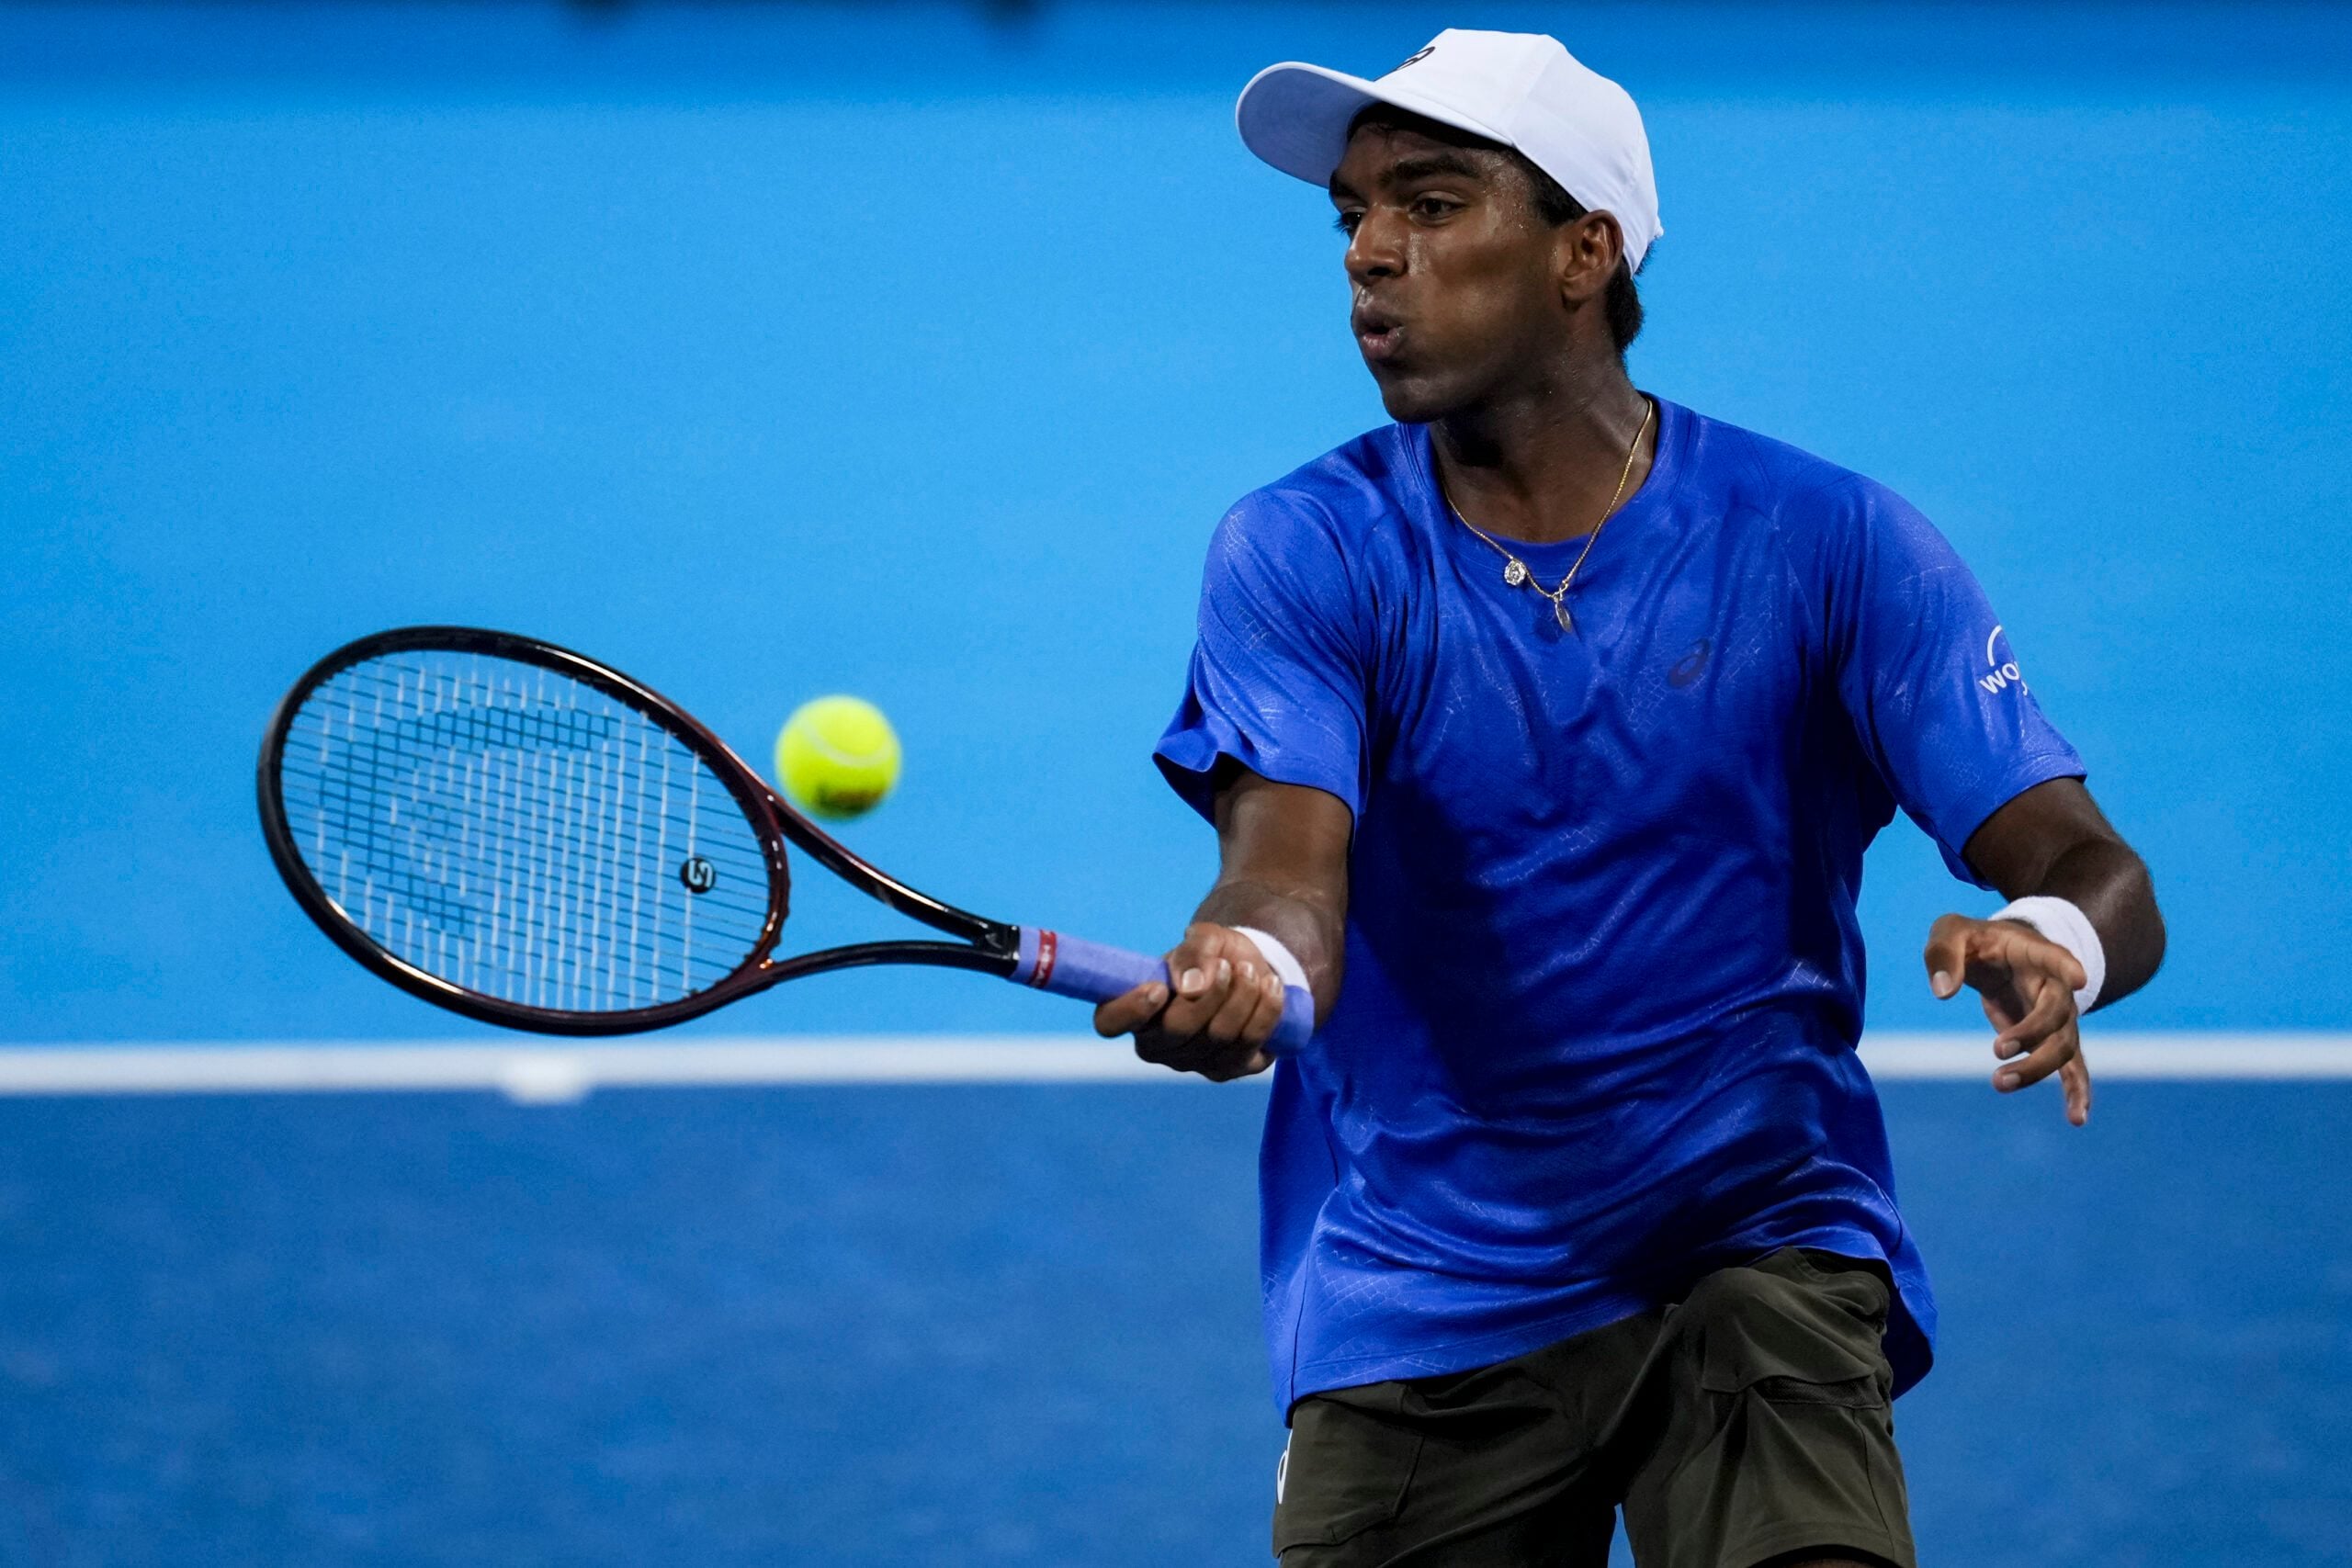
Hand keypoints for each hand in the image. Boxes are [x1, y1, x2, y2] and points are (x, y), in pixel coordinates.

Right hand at [1092, 922, 1287, 1081]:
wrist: (1252, 971)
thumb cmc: (1215, 955)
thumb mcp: (1206, 939)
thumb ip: (1195, 952)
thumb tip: (1191, 985)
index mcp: (1135, 1009)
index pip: (1109, 1022)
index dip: (1129, 1009)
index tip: (1159, 987)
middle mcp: (1158, 1044)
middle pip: (1175, 1030)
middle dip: (1209, 994)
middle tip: (1228, 966)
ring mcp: (1194, 1062)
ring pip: (1218, 1038)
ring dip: (1242, 997)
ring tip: (1253, 969)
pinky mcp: (1231, 1068)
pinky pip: (1249, 1045)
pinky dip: (1265, 1012)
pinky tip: (1271, 987)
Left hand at [1923, 913, 2091, 1125]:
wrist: (2000, 952)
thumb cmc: (1974, 940)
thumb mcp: (1951, 932)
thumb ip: (1943, 955)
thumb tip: (1942, 992)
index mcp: (2034, 952)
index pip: (2054, 957)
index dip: (2066, 966)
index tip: (2078, 979)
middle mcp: (2055, 986)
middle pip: (2058, 1014)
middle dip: (2033, 1034)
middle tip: (1997, 1050)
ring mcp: (2057, 1016)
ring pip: (2062, 1046)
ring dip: (2037, 1068)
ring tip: (2000, 1083)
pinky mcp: (2050, 1039)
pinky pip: (2071, 1068)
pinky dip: (2076, 1091)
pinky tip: (2076, 1118)